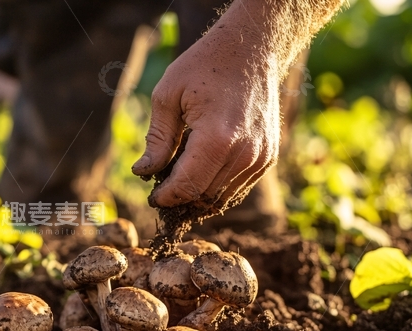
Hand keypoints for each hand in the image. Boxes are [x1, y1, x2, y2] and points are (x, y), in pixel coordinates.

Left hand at [132, 5, 281, 208]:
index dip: (166, 197)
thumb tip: (142, 172)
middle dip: (180, 199)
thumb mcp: (168, 95)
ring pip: (222, 198)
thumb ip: (157, 139)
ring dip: (198, 197)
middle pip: (204, 197)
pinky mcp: (268, 157)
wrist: (253, 48)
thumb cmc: (204, 66)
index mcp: (217, 138)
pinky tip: (201, 175)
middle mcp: (244, 153)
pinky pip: (238, 188)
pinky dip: (217, 188)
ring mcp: (261, 157)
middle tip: (162, 191)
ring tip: (179, 183)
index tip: (152, 196)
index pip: (187, 187)